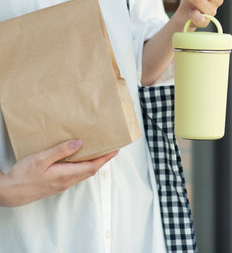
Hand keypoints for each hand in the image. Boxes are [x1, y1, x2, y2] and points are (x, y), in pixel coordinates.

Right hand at [0, 140, 117, 206]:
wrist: (9, 192)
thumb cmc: (23, 176)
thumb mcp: (41, 159)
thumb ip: (60, 151)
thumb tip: (79, 143)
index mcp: (65, 175)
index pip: (92, 166)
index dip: (105, 158)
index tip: (115, 150)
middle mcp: (66, 181)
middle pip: (90, 170)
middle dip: (102, 160)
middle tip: (111, 149)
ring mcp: (61, 184)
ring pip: (83, 173)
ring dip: (93, 163)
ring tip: (99, 152)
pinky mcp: (56, 184)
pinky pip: (75, 175)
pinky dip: (82, 166)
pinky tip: (80, 159)